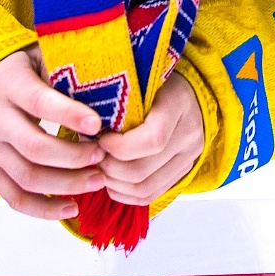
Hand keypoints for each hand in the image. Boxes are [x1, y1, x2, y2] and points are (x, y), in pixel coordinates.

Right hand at [0, 49, 104, 220]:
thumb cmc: (12, 70)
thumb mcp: (33, 56)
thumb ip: (61, 66)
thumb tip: (103, 79)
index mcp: (10, 86)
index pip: (39, 102)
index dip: (69, 115)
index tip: (98, 125)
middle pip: (35, 148)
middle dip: (74, 157)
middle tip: (103, 157)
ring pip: (27, 177)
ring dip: (66, 185)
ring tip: (98, 180)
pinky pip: (14, 197)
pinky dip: (43, 209)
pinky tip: (72, 208)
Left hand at [97, 71, 203, 205]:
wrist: (186, 89)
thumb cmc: (153, 80)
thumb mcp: (136, 80)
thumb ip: (116, 102)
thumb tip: (85, 130)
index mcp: (179, 103)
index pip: (151, 140)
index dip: (118, 147)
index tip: (100, 139)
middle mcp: (190, 133)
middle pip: (142, 170)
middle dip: (108, 167)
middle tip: (93, 155)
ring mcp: (189, 156)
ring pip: (144, 188)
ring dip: (113, 183)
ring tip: (101, 166)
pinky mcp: (183, 171)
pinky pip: (150, 195)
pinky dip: (125, 194)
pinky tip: (112, 181)